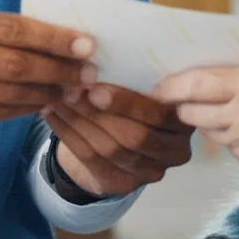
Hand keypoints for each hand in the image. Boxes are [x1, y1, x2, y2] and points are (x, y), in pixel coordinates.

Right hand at [0, 1, 93, 165]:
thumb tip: (52, 34)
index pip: (12, 28)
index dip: (54, 37)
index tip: (86, 43)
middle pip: (16, 61)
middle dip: (60, 67)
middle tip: (89, 71)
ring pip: (11, 91)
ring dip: (49, 91)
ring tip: (74, 89)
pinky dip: (27, 109)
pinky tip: (44, 103)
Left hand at [42, 84, 193, 197]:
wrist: (120, 138)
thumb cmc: (135, 100)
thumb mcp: (144, 86)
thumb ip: (135, 76)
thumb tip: (97, 55)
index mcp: (186, 120)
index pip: (160, 115)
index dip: (128, 103)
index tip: (96, 86)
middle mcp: (176, 150)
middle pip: (134, 136)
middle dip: (98, 113)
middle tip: (71, 90)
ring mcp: (152, 171)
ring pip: (110, 148)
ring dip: (79, 120)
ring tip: (58, 97)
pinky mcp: (125, 184)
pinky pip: (91, 158)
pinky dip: (68, 133)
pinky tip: (52, 113)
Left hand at [153, 59, 238, 192]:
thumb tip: (202, 66)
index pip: (196, 85)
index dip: (171, 86)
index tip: (158, 85)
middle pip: (193, 114)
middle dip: (183, 106)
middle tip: (177, 98)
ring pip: (210, 133)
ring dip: (210, 121)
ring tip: (226, 109)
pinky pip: (231, 148)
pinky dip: (233, 137)